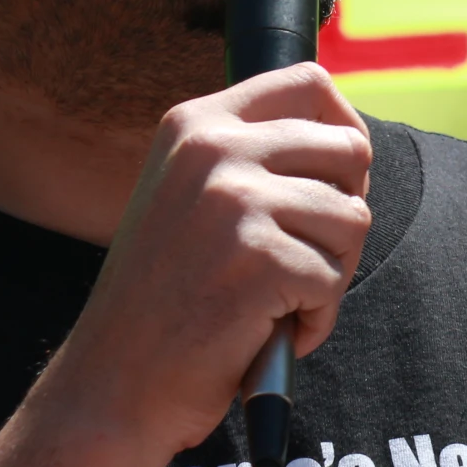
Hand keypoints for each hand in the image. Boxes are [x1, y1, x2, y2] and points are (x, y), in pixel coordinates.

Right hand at [54, 61, 371, 461]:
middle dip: (344, 214)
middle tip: (306, 259)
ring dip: (332, 273)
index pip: (309, 83)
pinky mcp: (258, 260)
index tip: (335, 180)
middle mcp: (213, 149)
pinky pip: (333, 280)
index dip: (344, 130)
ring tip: (280, 301)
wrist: (112, 384)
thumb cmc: (166, 298)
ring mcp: (234, 202)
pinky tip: (268, 333)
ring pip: (353, 218)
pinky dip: (315, 320)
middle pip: (350, 150)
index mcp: (196, 124)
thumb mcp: (190, 196)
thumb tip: (350, 139)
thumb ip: (252, 156)